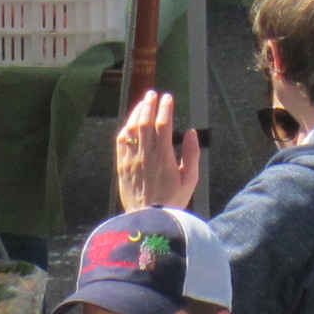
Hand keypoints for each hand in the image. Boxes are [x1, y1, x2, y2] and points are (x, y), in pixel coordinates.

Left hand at [115, 91, 200, 212]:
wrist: (148, 220)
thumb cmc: (172, 200)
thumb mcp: (190, 179)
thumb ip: (192, 154)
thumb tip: (190, 132)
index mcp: (164, 157)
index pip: (164, 125)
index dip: (165, 108)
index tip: (168, 97)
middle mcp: (146, 155)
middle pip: (145, 122)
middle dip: (149, 105)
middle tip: (153, 94)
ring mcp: (132, 160)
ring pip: (132, 130)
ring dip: (137, 113)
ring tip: (143, 103)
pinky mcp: (122, 167)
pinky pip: (121, 143)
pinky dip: (125, 129)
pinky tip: (130, 123)